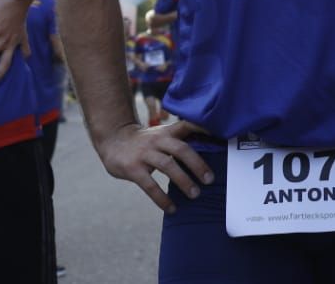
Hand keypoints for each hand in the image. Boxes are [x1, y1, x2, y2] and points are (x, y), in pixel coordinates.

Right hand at [95, 119, 212, 212]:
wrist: (113, 140)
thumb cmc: (145, 141)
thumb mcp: (162, 134)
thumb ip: (180, 141)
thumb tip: (210, 150)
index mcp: (167, 132)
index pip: (188, 126)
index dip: (204, 129)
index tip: (221, 136)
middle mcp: (157, 140)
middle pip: (181, 149)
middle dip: (197, 164)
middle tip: (210, 180)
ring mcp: (144, 154)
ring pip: (167, 166)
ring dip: (183, 181)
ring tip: (195, 194)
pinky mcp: (133, 169)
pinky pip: (150, 185)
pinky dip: (162, 198)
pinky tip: (172, 208)